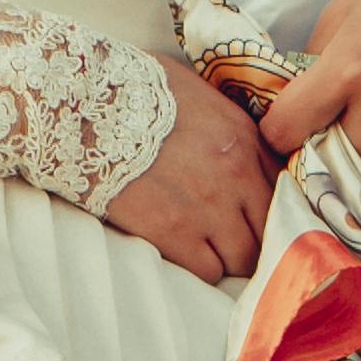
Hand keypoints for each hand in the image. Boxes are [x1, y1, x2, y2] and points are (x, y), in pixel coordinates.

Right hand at [108, 61, 273, 285]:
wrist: (79, 103)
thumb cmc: (129, 89)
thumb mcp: (194, 94)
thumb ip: (225, 125)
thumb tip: (235, 145)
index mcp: (244, 137)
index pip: (281, 188)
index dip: (267, 206)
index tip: (252, 214)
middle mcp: (236, 174)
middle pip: (269, 229)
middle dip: (253, 237)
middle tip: (230, 240)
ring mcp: (208, 206)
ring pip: (243, 257)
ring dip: (227, 257)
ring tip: (204, 248)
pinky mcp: (174, 232)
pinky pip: (208, 271)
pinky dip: (199, 268)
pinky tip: (181, 252)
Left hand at [263, 0, 360, 207]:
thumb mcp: (350, 7)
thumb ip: (317, 57)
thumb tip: (294, 100)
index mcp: (348, 66)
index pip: (284, 130)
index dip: (278, 133)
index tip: (287, 130)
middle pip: (326, 162)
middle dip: (320, 153)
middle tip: (327, 141)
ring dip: (359, 173)